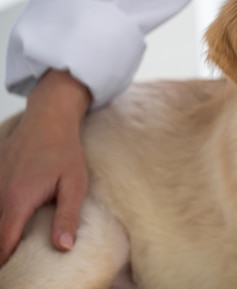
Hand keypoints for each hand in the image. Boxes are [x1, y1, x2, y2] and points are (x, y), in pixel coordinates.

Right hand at [0, 70, 90, 264]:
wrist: (48, 119)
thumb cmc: (65, 152)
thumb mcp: (74, 184)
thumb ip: (67, 216)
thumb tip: (62, 247)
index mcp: (18, 200)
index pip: (3, 242)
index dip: (5, 261)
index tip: (13, 272)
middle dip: (2, 248)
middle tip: (17, 259)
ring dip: (2, 228)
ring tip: (16, 239)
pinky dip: (1, 212)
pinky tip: (12, 216)